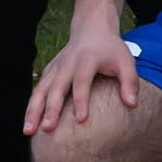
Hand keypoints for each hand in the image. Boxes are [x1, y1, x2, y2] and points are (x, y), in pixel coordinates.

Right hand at [23, 23, 142, 137]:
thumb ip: (130, 81)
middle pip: (56, 88)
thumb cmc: (111, 50)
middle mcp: (66, 64)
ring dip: (33, 111)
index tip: (81, 119)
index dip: (81, 100)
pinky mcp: (48, 73)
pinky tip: (28, 125)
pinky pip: (37, 91)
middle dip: (51, 109)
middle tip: (48, 129)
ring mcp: (54, 68)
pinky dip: (31, 107)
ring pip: (40, 91)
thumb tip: (133, 105)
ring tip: (28, 131)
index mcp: (86, 60)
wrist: (92, 31)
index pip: (82, 82)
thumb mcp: (126, 61)